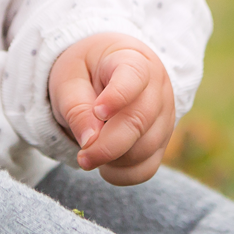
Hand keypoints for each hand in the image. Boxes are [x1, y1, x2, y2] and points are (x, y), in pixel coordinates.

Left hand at [48, 32, 174, 184]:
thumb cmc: (85, 72)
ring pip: (145, 149)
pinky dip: (122, 173)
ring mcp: (164, 116)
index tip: (98, 111)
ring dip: (112, 159)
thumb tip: (90, 141)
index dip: (118, 96)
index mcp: (132, 60)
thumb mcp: (69, 79)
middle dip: (108, 146)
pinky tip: (104, 163)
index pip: (134, 76)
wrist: (103, 74)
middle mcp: (156, 88)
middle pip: (140, 121)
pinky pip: (147, 168)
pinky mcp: (162, 142)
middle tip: (82, 157)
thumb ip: (76, 107)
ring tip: (89, 150)